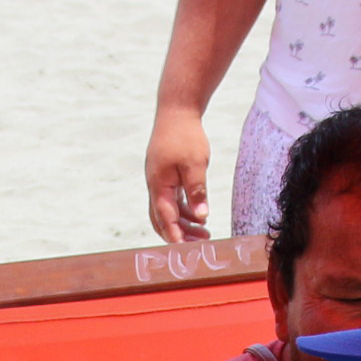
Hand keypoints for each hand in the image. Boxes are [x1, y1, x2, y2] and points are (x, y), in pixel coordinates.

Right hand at [146, 108, 212, 242]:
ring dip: (184, 223)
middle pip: (162, 218)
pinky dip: (183, 210)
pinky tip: (199, 215)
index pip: (165, 216)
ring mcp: (158, 180)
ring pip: (167, 210)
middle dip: (179, 234)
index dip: (174, 234)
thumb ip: (197, 191)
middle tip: (199, 244)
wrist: (176, 110)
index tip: (183, 250)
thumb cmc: (185, 136)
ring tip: (205, 233)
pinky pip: (171, 199)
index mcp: (158, 183)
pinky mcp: (165, 175)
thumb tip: (201, 216)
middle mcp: (155, 184)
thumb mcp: (196, 164)